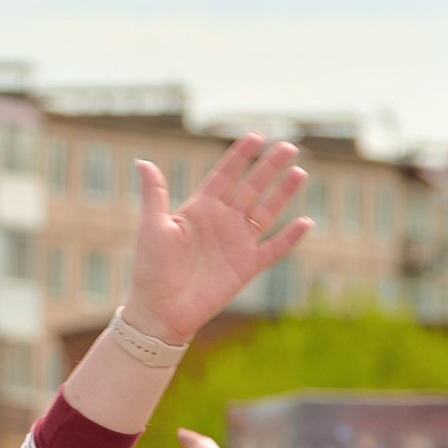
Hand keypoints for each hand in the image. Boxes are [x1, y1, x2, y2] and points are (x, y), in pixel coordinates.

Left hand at [117, 134, 311, 346]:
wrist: (159, 311)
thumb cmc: (150, 269)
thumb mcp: (152, 227)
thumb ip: (154, 194)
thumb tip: (142, 161)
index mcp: (200, 209)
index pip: (225, 176)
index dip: (240, 157)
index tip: (256, 136)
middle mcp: (222, 222)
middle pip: (252, 188)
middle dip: (269, 167)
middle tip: (288, 146)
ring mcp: (236, 244)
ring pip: (266, 212)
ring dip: (283, 193)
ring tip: (299, 172)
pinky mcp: (246, 267)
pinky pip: (274, 249)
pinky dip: (290, 238)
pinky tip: (306, 222)